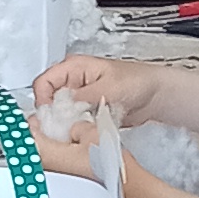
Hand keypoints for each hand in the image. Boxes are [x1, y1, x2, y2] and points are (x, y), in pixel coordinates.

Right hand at [33, 53, 164, 131]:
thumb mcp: (109, 87)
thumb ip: (84, 96)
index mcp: (74, 67)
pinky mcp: (86, 112)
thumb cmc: (138, 81)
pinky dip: (77, 128)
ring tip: (80, 127)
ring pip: (60, 114)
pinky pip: (73, 123)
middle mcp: (73, 82)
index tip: (50, 115)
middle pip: (49, 100)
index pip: (44, 82)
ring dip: (67, 123)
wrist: (155, 96)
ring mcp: (79, 98)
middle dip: (55, 115)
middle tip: (64, 125)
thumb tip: (65, 105)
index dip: (43, 100)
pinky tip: (87, 130)